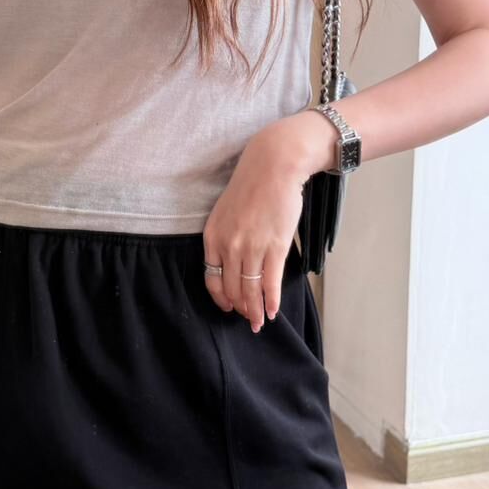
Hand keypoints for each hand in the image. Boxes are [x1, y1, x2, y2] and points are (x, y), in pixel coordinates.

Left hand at [203, 110, 336, 331]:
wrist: (273, 166)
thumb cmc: (252, 186)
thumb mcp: (226, 212)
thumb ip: (225, 237)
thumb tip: (234, 261)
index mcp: (212, 237)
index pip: (212, 279)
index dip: (221, 298)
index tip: (229, 307)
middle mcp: (229, 246)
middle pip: (232, 288)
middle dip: (240, 308)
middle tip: (248, 320)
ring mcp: (252, 248)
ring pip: (250, 290)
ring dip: (255, 311)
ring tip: (259, 322)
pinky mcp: (275, 247)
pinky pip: (270, 282)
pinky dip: (270, 301)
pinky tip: (272, 311)